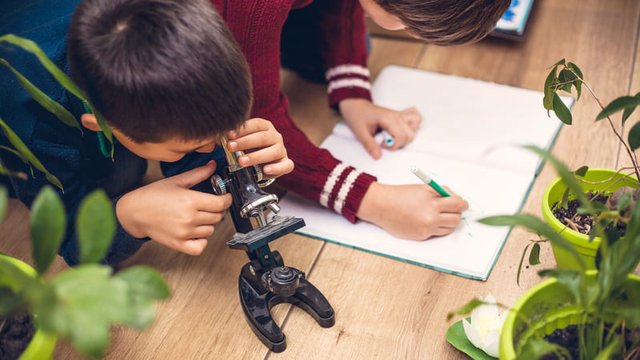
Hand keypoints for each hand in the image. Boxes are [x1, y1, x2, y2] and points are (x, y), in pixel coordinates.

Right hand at [116, 161, 231, 254]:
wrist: (133, 212)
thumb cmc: (152, 196)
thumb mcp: (176, 181)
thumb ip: (198, 174)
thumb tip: (213, 165)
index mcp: (190, 201)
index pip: (221, 203)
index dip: (227, 199)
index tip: (225, 197)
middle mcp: (189, 218)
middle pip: (218, 217)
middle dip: (217, 209)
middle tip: (210, 204)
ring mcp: (184, 233)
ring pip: (211, 230)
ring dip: (209, 223)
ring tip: (199, 216)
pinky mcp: (179, 244)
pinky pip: (200, 246)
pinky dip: (202, 240)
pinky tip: (196, 232)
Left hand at [226, 118, 293, 177]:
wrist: (260, 164)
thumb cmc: (248, 149)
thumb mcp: (240, 142)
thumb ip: (232, 139)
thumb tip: (214, 137)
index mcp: (265, 127)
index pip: (256, 124)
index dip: (242, 129)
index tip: (229, 134)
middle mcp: (275, 136)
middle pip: (262, 137)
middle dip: (245, 142)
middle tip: (231, 147)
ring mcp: (281, 150)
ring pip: (273, 152)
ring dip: (256, 156)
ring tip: (242, 161)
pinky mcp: (286, 163)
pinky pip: (285, 166)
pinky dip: (276, 168)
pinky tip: (265, 170)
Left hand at [339, 98, 421, 158]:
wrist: (355, 106)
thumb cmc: (356, 117)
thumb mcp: (359, 132)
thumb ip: (369, 145)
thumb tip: (378, 157)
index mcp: (388, 118)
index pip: (401, 136)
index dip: (392, 145)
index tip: (381, 144)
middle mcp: (396, 115)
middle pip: (410, 134)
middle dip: (399, 143)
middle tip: (385, 142)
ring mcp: (399, 114)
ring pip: (415, 125)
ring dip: (407, 135)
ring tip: (394, 137)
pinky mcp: (399, 115)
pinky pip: (415, 116)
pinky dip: (413, 124)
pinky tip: (403, 129)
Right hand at [356, 182, 468, 239]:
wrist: (382, 205)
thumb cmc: (401, 194)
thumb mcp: (423, 188)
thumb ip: (441, 193)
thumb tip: (457, 200)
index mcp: (433, 201)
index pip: (458, 204)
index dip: (462, 204)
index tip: (462, 204)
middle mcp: (431, 215)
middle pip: (456, 219)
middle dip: (456, 214)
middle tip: (452, 211)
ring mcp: (426, 227)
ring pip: (449, 228)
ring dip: (447, 222)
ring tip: (438, 215)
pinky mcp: (421, 235)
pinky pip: (437, 233)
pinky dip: (435, 227)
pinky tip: (426, 220)